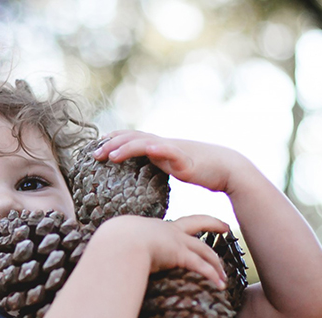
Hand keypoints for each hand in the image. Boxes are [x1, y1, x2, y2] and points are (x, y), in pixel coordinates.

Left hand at [93, 130, 241, 194]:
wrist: (228, 168)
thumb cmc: (204, 171)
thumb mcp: (176, 167)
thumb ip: (161, 166)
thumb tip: (147, 174)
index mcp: (159, 146)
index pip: (132, 138)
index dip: (113, 140)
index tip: (96, 147)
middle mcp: (164, 144)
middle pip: (132, 138)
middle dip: (111, 144)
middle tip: (93, 154)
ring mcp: (173, 149)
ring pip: (145, 142)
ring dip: (126, 147)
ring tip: (110, 156)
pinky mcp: (185, 158)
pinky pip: (168, 151)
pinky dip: (156, 149)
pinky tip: (146, 150)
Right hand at [95, 213, 229, 287]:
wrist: (114, 244)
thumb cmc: (110, 248)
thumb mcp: (116, 246)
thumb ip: (119, 254)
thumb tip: (108, 265)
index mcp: (152, 227)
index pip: (173, 225)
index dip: (184, 227)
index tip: (191, 227)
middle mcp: (167, 231)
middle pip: (197, 223)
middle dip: (213, 223)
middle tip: (225, 227)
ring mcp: (175, 241)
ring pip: (204, 250)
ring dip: (216, 265)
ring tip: (223, 279)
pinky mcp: (179, 254)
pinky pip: (201, 266)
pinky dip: (212, 276)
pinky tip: (219, 286)